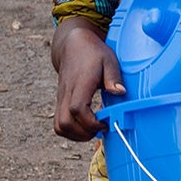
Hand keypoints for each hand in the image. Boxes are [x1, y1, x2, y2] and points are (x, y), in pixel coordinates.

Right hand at [50, 17, 125, 140]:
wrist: (73, 45)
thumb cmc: (93, 53)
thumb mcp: (109, 60)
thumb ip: (114, 77)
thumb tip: (121, 92)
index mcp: (80, 83)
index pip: (77, 108)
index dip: (91, 122)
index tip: (105, 122)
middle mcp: (67, 92)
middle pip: (64, 123)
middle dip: (83, 133)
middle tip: (100, 129)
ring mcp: (61, 98)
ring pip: (59, 126)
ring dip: (76, 135)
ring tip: (93, 129)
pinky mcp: (60, 102)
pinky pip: (59, 123)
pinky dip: (71, 131)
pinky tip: (86, 125)